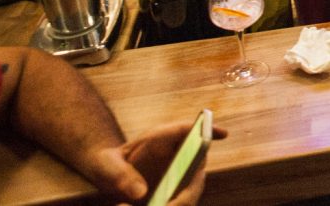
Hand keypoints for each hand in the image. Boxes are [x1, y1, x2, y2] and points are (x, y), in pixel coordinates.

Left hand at [84, 122, 227, 205]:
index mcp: (162, 139)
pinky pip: (181, 202)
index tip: (222, 134)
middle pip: (196, 168)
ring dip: (179, 203)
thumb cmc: (108, 163)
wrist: (107, 175)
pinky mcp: (174, 192)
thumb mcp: (107, 165)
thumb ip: (120, 176)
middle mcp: (177, 155)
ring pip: (191, 190)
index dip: (208, 131)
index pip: (189, 130)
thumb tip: (141, 193)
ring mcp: (178, 174)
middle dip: (188, 191)